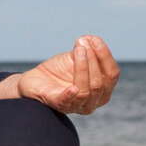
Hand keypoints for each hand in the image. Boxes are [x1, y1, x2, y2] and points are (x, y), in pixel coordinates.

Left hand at [0, 35, 119, 115]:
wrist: (34, 81)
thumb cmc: (58, 71)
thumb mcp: (74, 58)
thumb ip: (85, 50)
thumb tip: (91, 39)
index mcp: (102, 89)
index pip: (111, 74)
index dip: (105, 56)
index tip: (94, 40)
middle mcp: (93, 101)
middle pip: (100, 82)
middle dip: (93, 60)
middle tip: (82, 44)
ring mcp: (77, 106)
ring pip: (86, 90)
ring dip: (83, 68)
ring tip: (78, 50)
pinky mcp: (59, 105)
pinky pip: (68, 102)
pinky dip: (71, 94)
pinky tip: (72, 87)